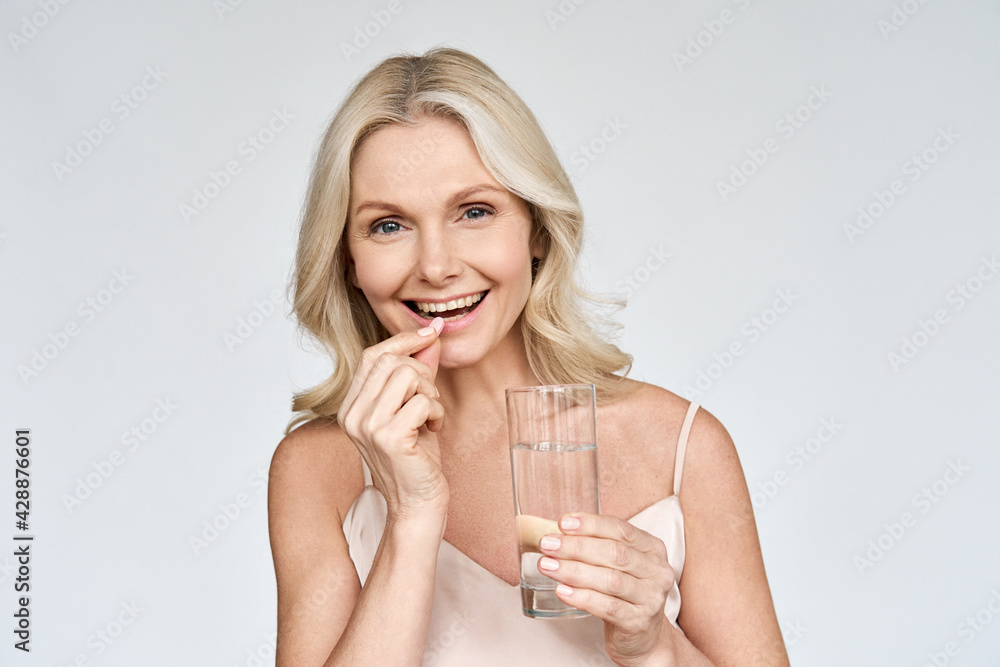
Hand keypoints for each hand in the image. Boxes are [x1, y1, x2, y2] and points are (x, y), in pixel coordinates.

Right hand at [337, 318, 447, 519]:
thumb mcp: (414, 408)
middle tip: (431, 400)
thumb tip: (429, 335)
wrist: (417, 504)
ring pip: (407, 376)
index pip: (372, 355)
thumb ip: (417, 372)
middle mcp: (352, 415)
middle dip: (422, 372)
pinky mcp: (389, 437)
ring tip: (430, 416)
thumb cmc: (416, 459)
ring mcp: (368, 426)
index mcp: (351, 406)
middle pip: (391, 361)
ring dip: (430, 393)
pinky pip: (422, 401)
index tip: (430, 332)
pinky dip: (437, 413)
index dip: (403, 340)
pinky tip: (433, 431)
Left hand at [537, 513, 675, 665]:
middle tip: (547, 544)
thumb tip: (558, 534)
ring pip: (610, 580)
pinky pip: (608, 607)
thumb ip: (596, 547)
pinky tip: (562, 591)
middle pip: (615, 553)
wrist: (643, 638)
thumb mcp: (618, 566)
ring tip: (547, 566)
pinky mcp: (639, 622)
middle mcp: (656, 571)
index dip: (591, 524)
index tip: (563, 522)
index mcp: (652, 549)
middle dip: (577, 547)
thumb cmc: (624, 594)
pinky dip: (583, 597)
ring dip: (574, 571)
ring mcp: (651, 598)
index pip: (621, 529)